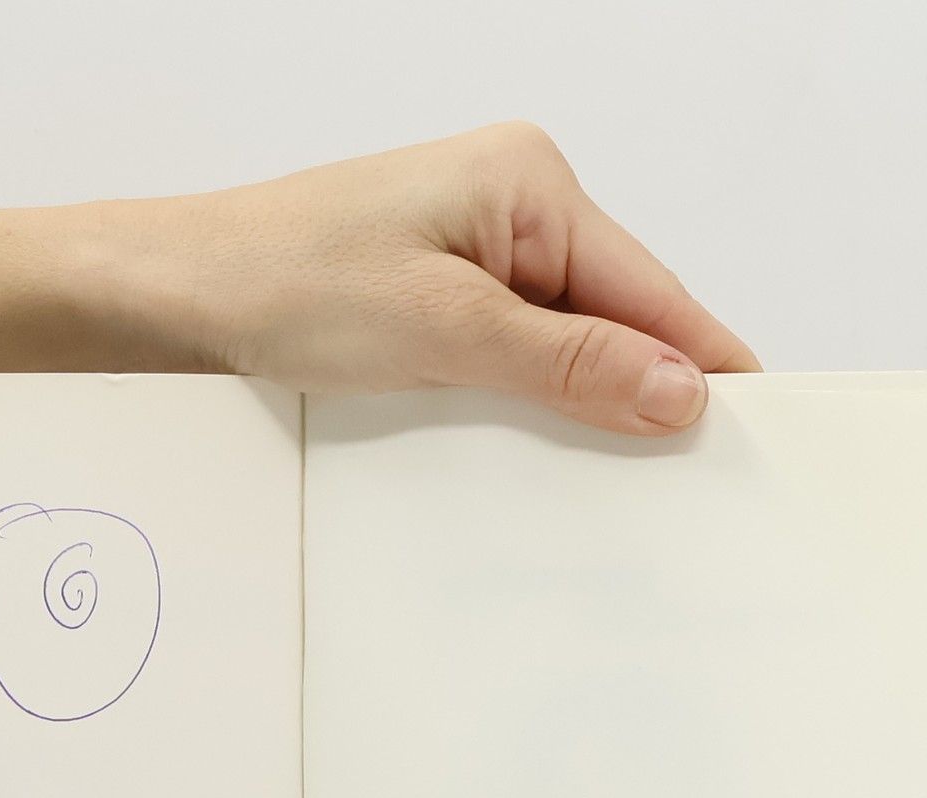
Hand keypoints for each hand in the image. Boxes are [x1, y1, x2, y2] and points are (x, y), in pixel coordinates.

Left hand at [148, 122, 757, 434]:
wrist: (175, 294)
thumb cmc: (284, 283)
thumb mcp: (441, 331)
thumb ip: (564, 362)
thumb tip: (675, 387)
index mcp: (529, 185)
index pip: (651, 288)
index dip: (701, 362)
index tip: (750, 428)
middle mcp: (511, 207)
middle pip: (613, 316)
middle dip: (637, 393)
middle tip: (678, 483)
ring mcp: (469, 253)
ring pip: (560, 343)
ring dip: (573, 405)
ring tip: (605, 480)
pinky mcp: (433, 296)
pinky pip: (508, 355)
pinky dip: (521, 401)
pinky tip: (527, 450)